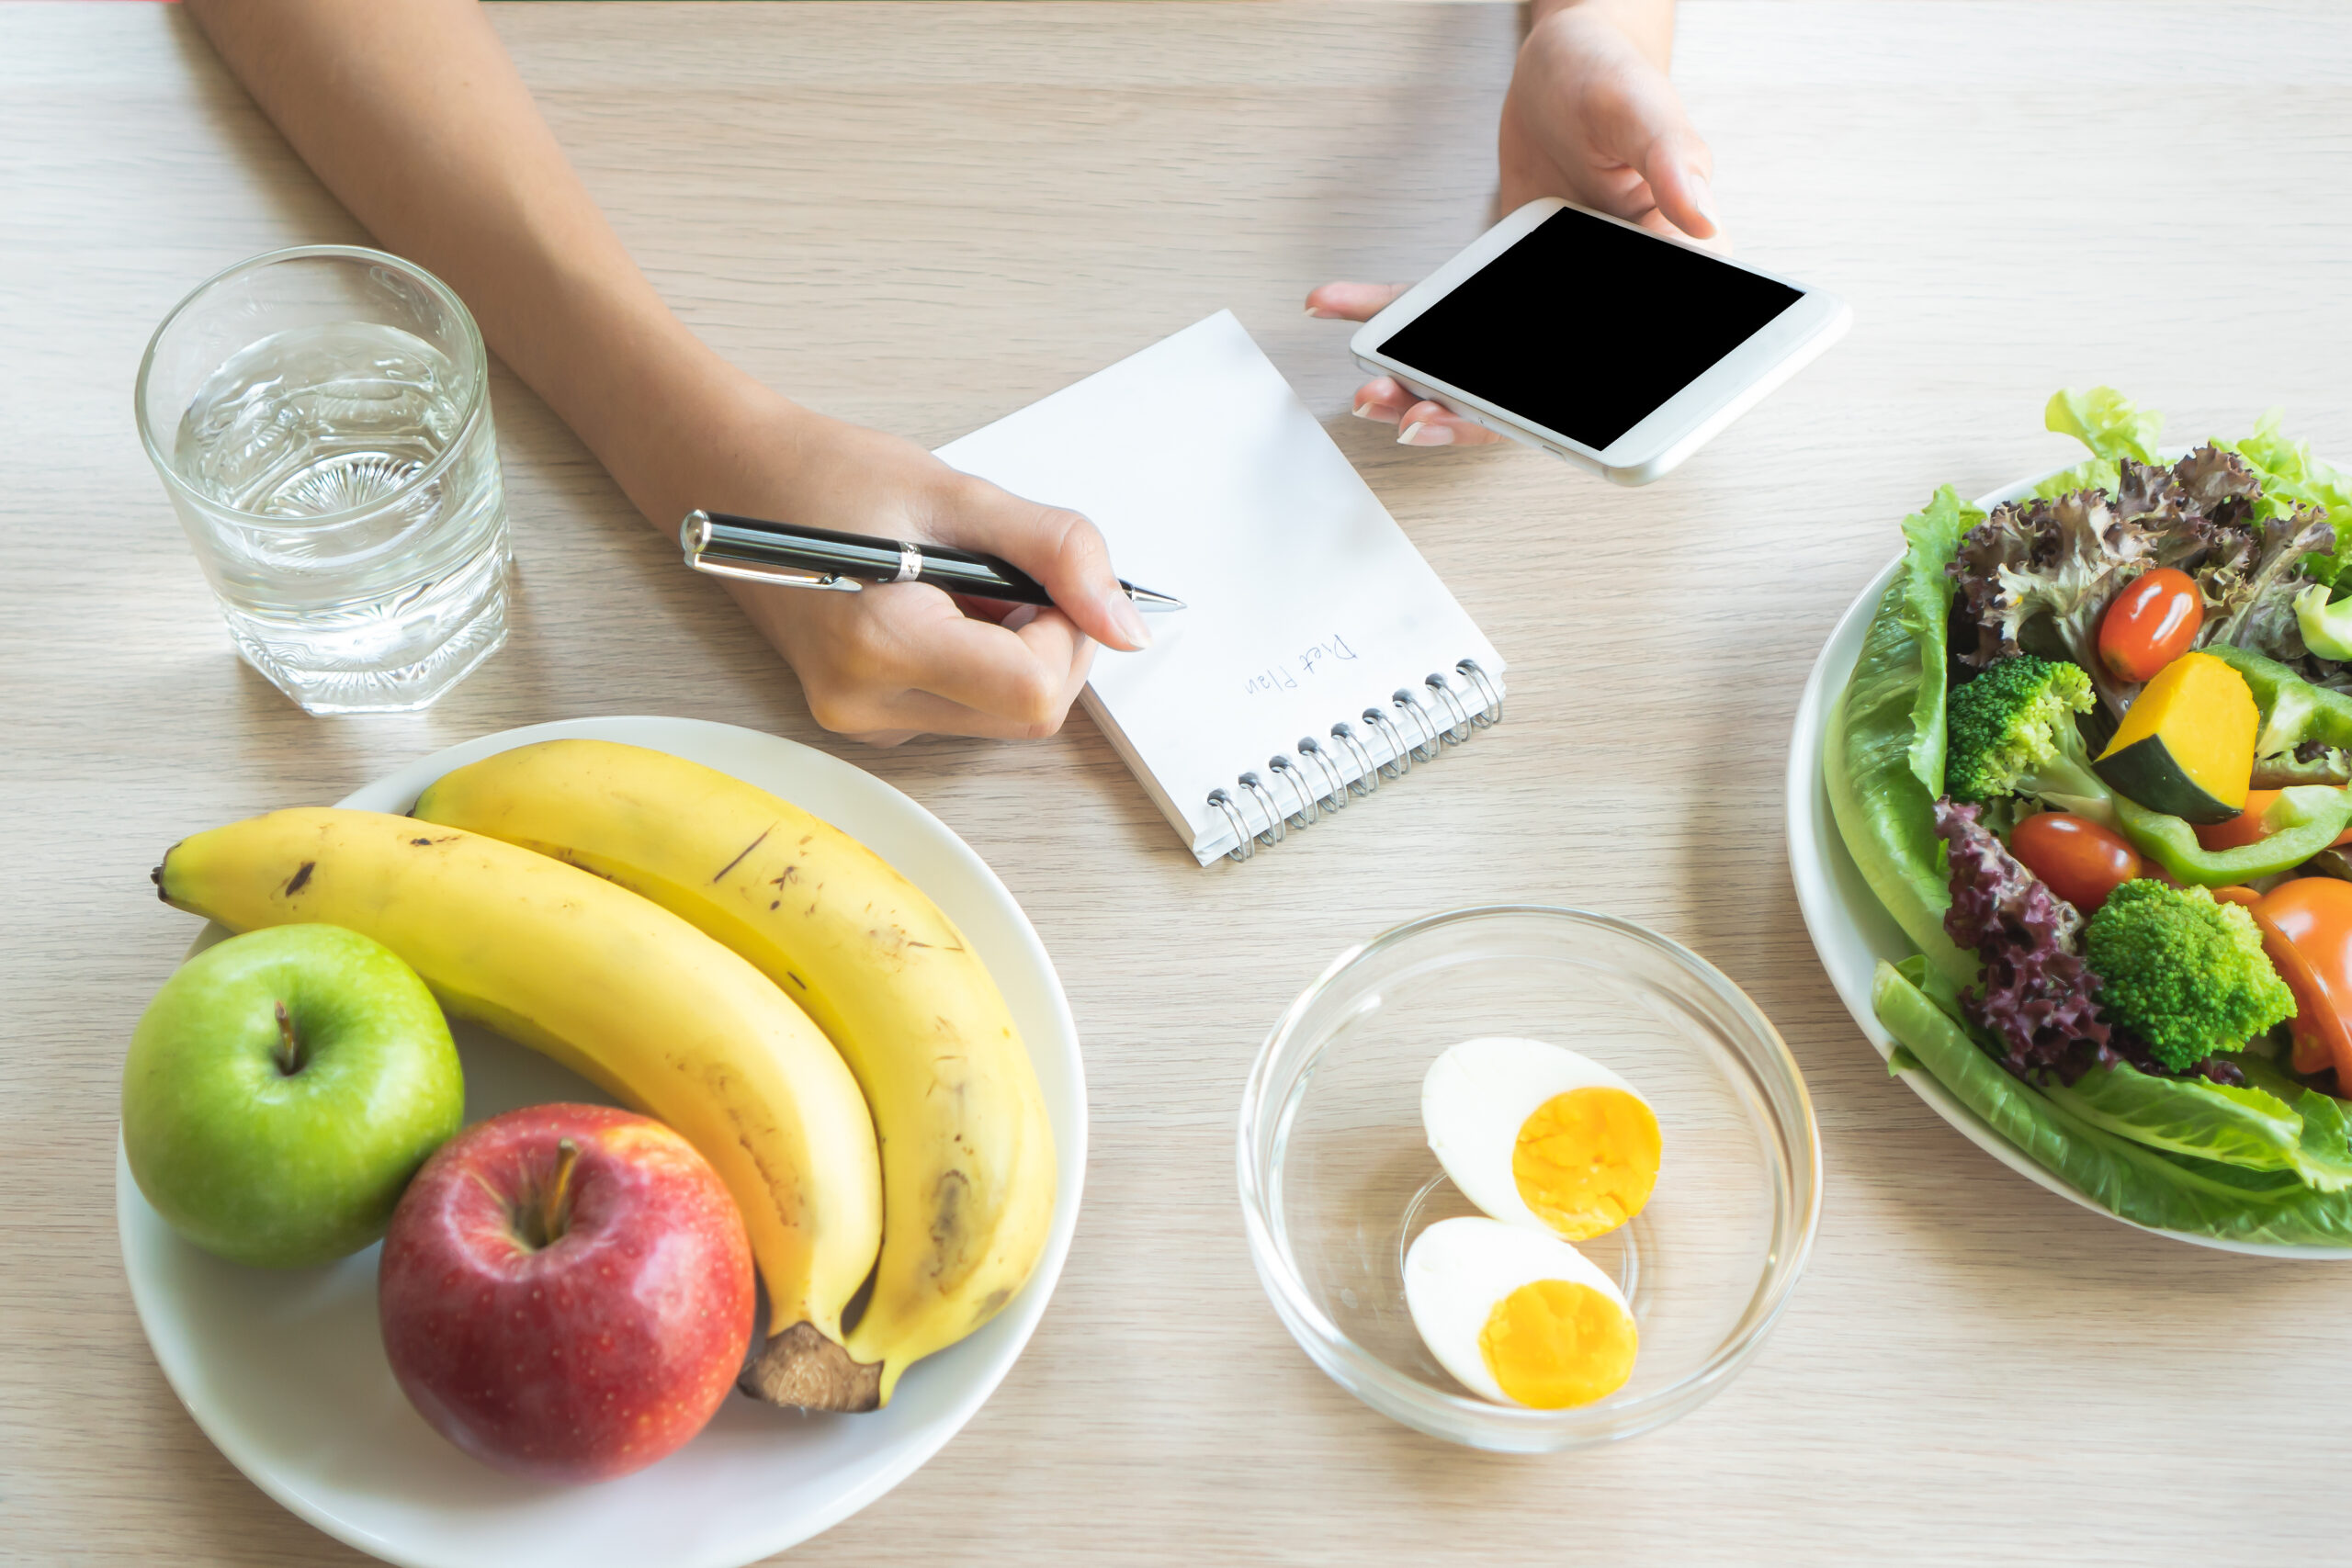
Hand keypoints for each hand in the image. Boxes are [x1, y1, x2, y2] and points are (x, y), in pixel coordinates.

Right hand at [701, 400, 1150, 745]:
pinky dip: (980, 660)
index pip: (1035, 690)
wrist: (734, 484)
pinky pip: (966, 709)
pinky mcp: (868, 721)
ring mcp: (862, 722)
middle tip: (1004, 570)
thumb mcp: (960, 495)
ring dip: (1014, 650)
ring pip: (1004, 717)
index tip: (1049, 577)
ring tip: (958, 582)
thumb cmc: (828, 477)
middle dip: (1046, 642)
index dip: (1069, 632)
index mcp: (882, 645)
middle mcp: (866, 703)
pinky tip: (938, 607)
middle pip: (1028, 714)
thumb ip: (1058, 553)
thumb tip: (1126, 625)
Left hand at [1308, 0, 1716, 446]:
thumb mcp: (1645, 108)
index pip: (1630, 371)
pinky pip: (1443, 312)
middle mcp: (1603, 306)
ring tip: (1373, 392)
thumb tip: (1704, 218)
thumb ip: (1674, 159)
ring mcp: (1546, 302)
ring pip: (1486, 368)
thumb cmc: (1614, 78)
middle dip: (1471, 412)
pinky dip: (1388, 311)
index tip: (1513, 420)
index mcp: (1661, 279)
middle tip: (1414, 416)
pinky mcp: (1501, 285)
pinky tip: (1339, 307)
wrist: (1565, 65)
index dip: (1577, 415)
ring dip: (1424, 385)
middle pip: (1542, 388)